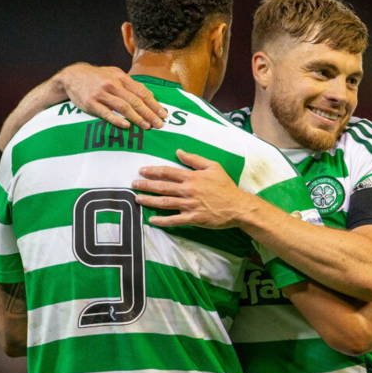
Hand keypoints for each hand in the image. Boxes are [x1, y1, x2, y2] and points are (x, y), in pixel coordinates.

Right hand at [54, 62, 166, 128]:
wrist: (72, 76)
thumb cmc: (98, 78)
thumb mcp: (115, 74)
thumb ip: (131, 84)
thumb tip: (150, 95)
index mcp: (121, 77)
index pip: (141, 92)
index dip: (154, 104)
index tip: (163, 114)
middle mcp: (112, 84)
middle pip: (135, 100)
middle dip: (149, 113)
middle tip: (159, 124)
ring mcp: (101, 94)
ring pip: (123, 107)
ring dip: (137, 118)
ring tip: (147, 127)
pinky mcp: (90, 103)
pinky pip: (106, 113)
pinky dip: (117, 120)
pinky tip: (127, 126)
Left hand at [133, 149, 255, 228]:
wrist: (237, 206)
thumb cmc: (226, 186)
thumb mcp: (213, 166)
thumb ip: (194, 159)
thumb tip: (178, 152)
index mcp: (192, 177)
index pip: (168, 172)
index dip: (153, 171)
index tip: (142, 171)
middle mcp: (188, 190)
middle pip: (162, 187)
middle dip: (145, 185)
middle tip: (133, 184)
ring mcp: (189, 205)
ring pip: (164, 203)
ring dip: (149, 201)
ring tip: (137, 199)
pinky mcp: (193, 218)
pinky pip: (174, 220)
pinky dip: (162, 220)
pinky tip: (152, 220)